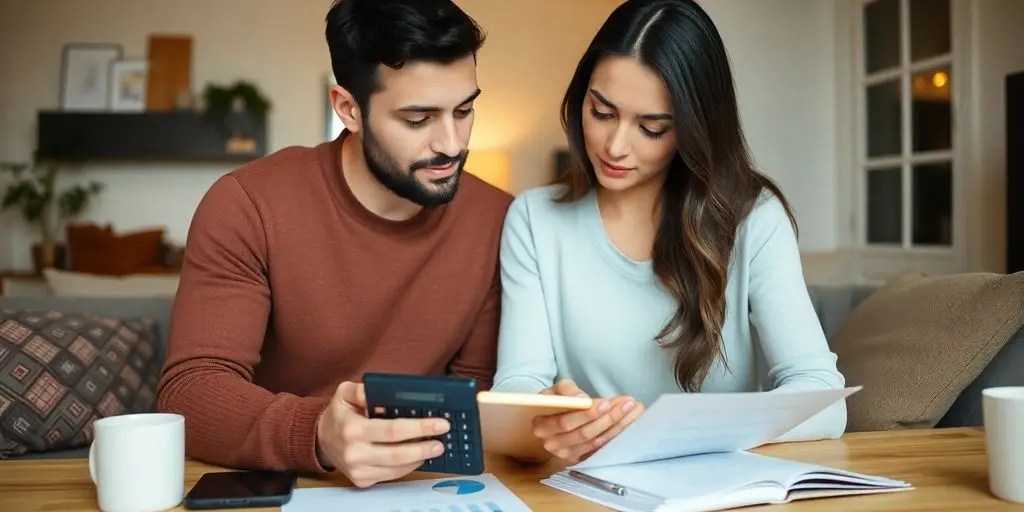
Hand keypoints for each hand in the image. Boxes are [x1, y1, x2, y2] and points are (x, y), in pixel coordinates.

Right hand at [316, 381, 449, 487]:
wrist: (320, 440)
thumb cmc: (339, 414)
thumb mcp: (344, 393)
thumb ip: (363, 389)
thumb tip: (384, 389)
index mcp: (352, 429)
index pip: (392, 430)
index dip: (419, 428)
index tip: (440, 423)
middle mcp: (354, 453)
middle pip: (397, 454)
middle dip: (424, 447)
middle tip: (442, 440)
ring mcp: (358, 470)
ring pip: (396, 469)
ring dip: (419, 458)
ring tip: (435, 448)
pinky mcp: (362, 480)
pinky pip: (391, 476)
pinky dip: (408, 467)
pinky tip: (419, 457)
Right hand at [532, 379, 644, 463]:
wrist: (550, 420)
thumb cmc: (555, 402)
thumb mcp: (556, 390)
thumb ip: (567, 390)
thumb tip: (583, 399)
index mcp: (542, 427)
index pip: (565, 423)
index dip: (586, 414)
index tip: (605, 403)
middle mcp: (552, 444)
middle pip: (584, 434)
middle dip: (607, 418)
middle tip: (626, 405)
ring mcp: (567, 455)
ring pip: (596, 442)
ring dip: (617, 425)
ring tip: (633, 409)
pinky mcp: (580, 459)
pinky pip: (601, 448)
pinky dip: (616, 434)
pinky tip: (630, 421)